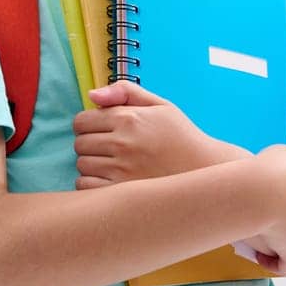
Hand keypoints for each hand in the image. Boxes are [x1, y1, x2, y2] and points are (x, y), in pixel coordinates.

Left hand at [71, 81, 225, 187]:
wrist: (206, 170)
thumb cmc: (182, 136)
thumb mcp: (160, 105)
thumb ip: (125, 92)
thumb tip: (92, 96)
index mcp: (129, 118)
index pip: (82, 121)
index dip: (89, 125)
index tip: (102, 131)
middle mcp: (123, 143)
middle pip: (79, 144)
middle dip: (90, 144)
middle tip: (110, 149)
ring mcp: (121, 170)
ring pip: (82, 165)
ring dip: (92, 165)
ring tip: (114, 165)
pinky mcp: (122, 192)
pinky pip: (86, 186)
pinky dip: (92, 184)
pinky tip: (111, 181)